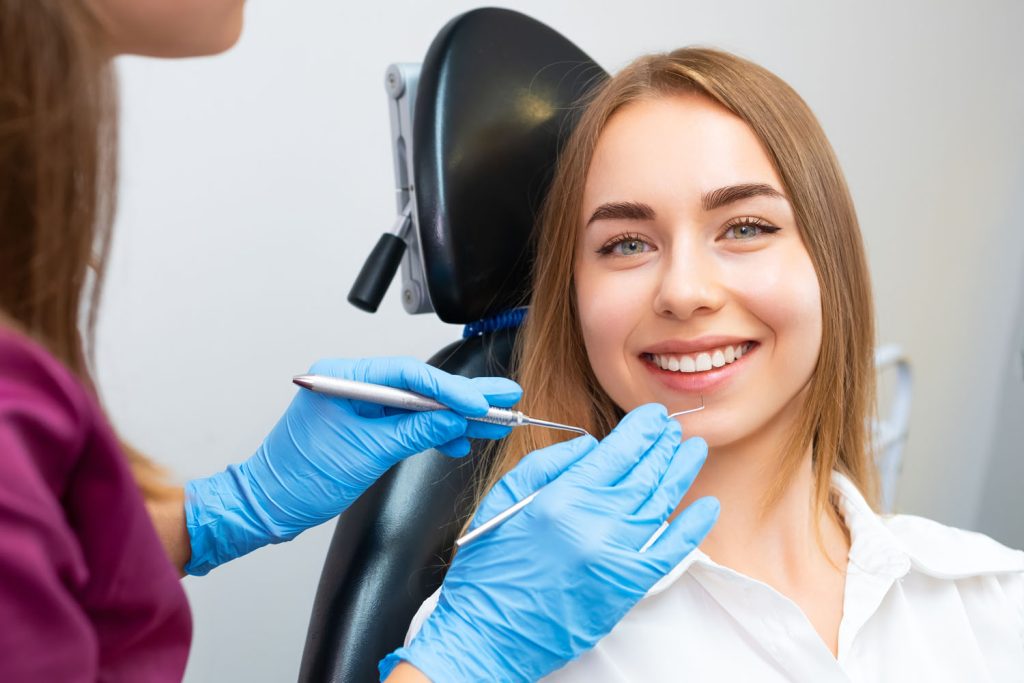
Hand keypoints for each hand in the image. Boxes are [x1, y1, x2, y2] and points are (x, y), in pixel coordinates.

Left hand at [184, 357, 520, 575]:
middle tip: (503, 395)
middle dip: (462, 395)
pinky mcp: (364, 424)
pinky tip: (458, 438)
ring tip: (492, 421)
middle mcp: (352, 383)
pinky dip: (432, 430)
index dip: (450, 389)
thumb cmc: (299, 478)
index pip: (408, 374)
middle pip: (418, 385)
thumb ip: (414, 432)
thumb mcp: (366, 454)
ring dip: (454, 415)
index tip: (480, 402)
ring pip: (417, 404)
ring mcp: (359, 404)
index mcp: (344, 378)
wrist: (267, 505)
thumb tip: (452, 419)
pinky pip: (406, 421)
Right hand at [380, 404, 718, 681]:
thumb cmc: (491, 567)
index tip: (653, 416)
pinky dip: (692, 527)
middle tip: (674, 428)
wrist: (491, 633)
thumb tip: (590, 446)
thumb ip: (547, 464)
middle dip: (663, 444)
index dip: (641, 429)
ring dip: (681, 472)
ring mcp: (616, 555)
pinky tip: (707, 506)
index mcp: (562, 497)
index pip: (617, 450)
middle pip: (644, 472)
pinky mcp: (628, 586)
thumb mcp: (504, 499)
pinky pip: (671, 550)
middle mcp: (594, 522)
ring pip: (661, 502)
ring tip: (693, 450)